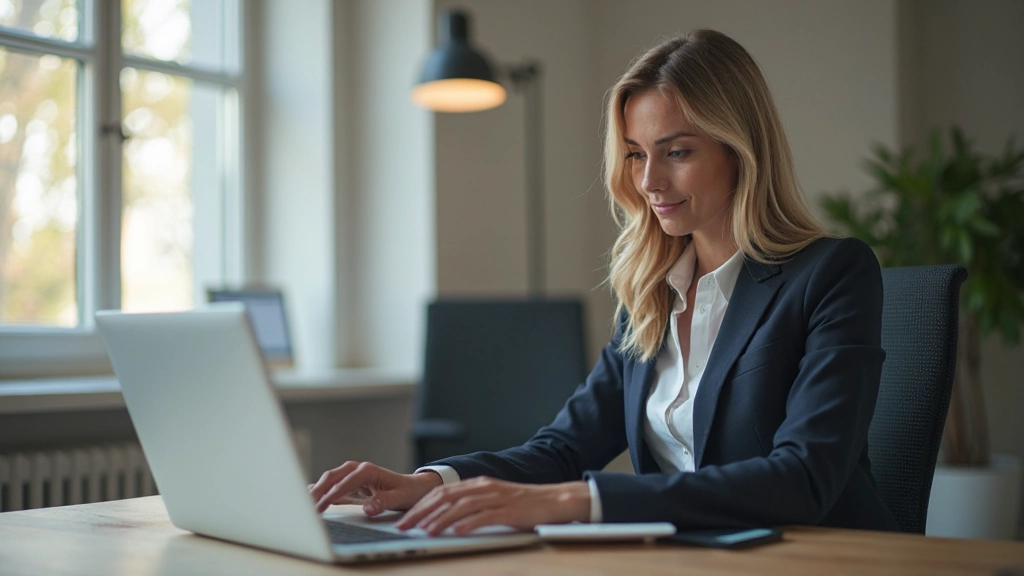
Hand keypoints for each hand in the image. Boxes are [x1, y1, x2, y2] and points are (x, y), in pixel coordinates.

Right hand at [308, 461, 441, 514]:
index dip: (330, 494)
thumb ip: (383, 502)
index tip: (319, 507)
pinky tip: (309, 496)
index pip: (344, 483)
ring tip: (303, 505)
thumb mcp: (400, 498)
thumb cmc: (408, 491)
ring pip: (329, 480)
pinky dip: (321, 490)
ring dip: (317, 491)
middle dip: (317, 490)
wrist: (414, 487)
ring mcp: (353, 476)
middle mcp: (358, 470)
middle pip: (332, 477)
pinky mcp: (351, 484)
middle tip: (304, 506)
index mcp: (368, 471)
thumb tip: (368, 508)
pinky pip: (333, 486)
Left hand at [395, 476, 590, 535]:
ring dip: (441, 519)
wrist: (555, 499)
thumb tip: (445, 520)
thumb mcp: (494, 501)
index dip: (420, 505)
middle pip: (446, 496)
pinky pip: (485, 516)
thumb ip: (472, 506)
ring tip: (425, 531)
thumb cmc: (524, 505)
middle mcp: (484, 487)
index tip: (404, 519)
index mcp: (478, 484)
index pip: (442, 492)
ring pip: (462, 506)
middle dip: (422, 511)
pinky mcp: (510, 511)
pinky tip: (456, 532)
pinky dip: (468, 524)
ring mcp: (497, 498)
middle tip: (404, 526)